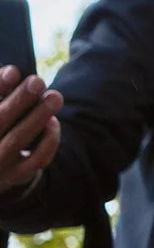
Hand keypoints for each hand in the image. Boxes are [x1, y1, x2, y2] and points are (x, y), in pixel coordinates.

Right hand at [0, 66, 60, 193]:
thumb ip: (0, 91)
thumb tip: (12, 73)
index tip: (13, 71)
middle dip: (20, 99)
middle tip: (37, 81)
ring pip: (17, 139)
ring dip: (38, 116)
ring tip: (54, 96)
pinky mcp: (14, 176)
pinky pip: (37, 159)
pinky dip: (49, 139)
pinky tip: (52, 121)